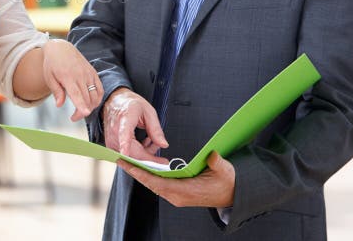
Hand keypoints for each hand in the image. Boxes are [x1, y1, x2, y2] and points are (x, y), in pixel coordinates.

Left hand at [42, 39, 103, 121]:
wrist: (61, 48)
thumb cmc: (52, 64)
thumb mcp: (49, 77)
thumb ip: (56, 91)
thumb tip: (59, 105)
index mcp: (68, 77)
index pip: (77, 94)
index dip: (81, 105)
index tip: (85, 113)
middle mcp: (80, 75)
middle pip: (87, 98)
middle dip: (82, 112)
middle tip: (74, 117)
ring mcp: (89, 74)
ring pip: (95, 95)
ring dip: (91, 106)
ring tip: (82, 110)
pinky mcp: (93, 73)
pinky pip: (100, 89)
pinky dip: (98, 98)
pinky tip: (91, 102)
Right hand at [103, 87, 167, 161]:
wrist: (114, 101)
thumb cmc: (129, 105)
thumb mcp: (148, 111)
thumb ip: (156, 129)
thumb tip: (163, 144)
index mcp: (124, 119)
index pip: (123, 135)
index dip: (124, 146)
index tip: (125, 154)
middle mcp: (115, 132)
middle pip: (132, 153)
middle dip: (149, 155)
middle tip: (159, 146)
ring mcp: (111, 140)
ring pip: (131, 157)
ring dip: (144, 153)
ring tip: (151, 140)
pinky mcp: (111, 146)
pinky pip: (126, 155)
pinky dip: (137, 152)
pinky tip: (142, 143)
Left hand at [118, 151, 235, 207]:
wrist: (233, 195)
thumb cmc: (228, 182)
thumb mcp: (225, 170)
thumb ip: (216, 162)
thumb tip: (211, 155)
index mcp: (185, 192)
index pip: (158, 183)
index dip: (142, 174)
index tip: (128, 166)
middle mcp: (177, 196)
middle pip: (151, 184)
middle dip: (135, 172)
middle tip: (120, 160)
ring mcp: (177, 196)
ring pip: (153, 184)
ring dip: (140, 173)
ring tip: (126, 161)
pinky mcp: (177, 193)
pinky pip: (159, 184)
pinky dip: (148, 175)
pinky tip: (140, 167)